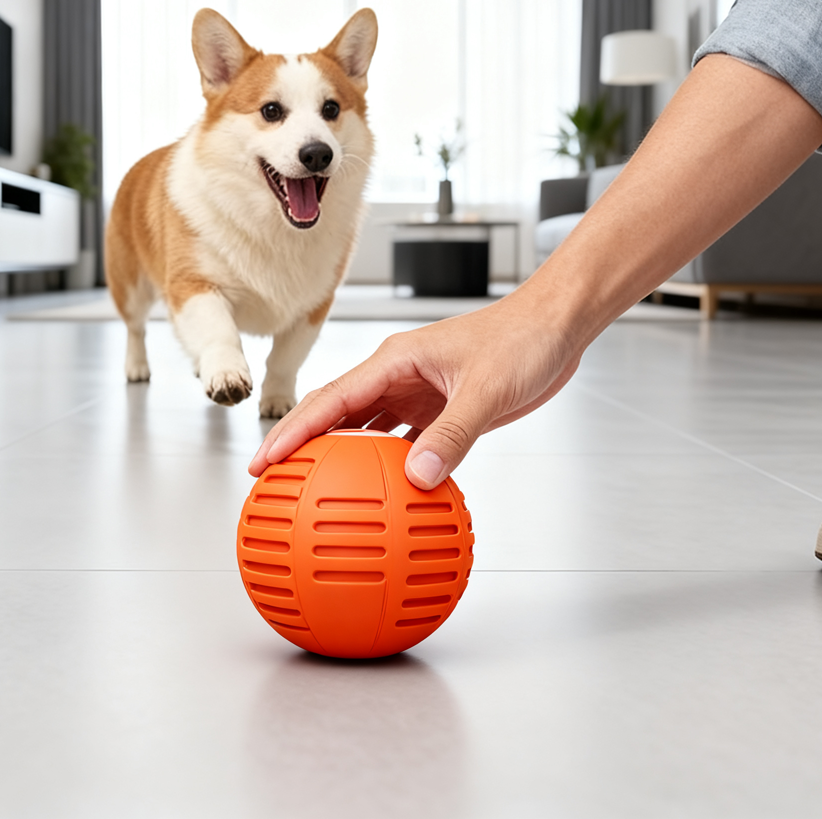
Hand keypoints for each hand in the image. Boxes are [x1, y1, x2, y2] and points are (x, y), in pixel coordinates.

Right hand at [249, 292, 580, 488]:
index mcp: (396, 361)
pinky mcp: (437, 409)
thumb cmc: (521, 339)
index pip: (331, 399)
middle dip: (301, 446)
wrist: (554, 327)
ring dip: (340, 459)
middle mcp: (398, 376)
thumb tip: (418, 478)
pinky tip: (381, 493)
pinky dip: (386, 468)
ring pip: (364, 431)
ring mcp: (416, 394)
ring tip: (315, 493)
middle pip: (336, 415)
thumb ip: (453, 433)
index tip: (267, 461)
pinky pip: (401, 443)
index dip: (294, 432)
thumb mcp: (487, 388)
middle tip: (275, 484)